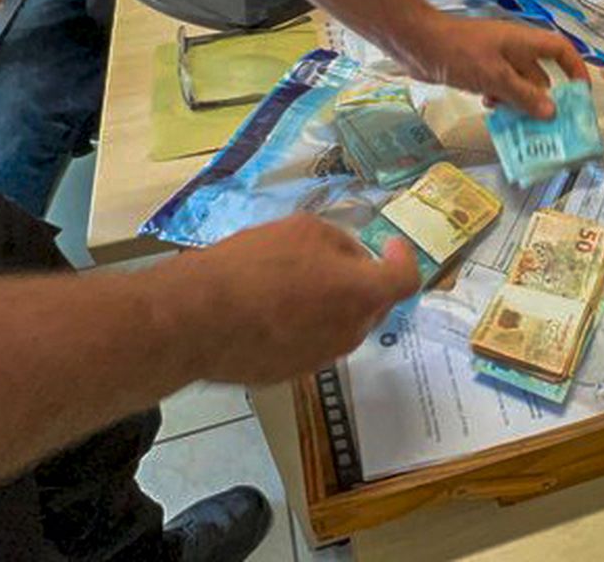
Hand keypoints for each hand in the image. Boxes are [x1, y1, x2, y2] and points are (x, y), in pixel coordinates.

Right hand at [154, 214, 419, 383]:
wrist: (198, 318)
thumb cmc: (254, 265)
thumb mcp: (303, 229)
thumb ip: (340, 243)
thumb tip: (350, 259)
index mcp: (362, 294)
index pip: (405, 281)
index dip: (403, 260)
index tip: (391, 247)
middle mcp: (350, 333)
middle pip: (372, 305)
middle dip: (359, 282)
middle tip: (327, 260)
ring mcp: (321, 358)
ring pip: (339, 326)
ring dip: (328, 305)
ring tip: (288, 283)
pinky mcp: (290, 374)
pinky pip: (308, 344)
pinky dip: (300, 326)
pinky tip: (266, 311)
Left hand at [396, 12, 588, 118]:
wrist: (417, 42)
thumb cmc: (458, 52)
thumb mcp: (496, 77)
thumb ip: (524, 96)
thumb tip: (552, 112)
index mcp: (525, 42)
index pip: (562, 51)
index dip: (576, 70)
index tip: (581, 95)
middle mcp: (515, 49)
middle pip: (542, 75)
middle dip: (542, 99)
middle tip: (544, 124)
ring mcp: (497, 58)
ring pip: (520, 85)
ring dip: (517, 102)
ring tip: (510, 117)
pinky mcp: (481, 69)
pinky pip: (501, 87)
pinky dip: (500, 98)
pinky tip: (489, 106)